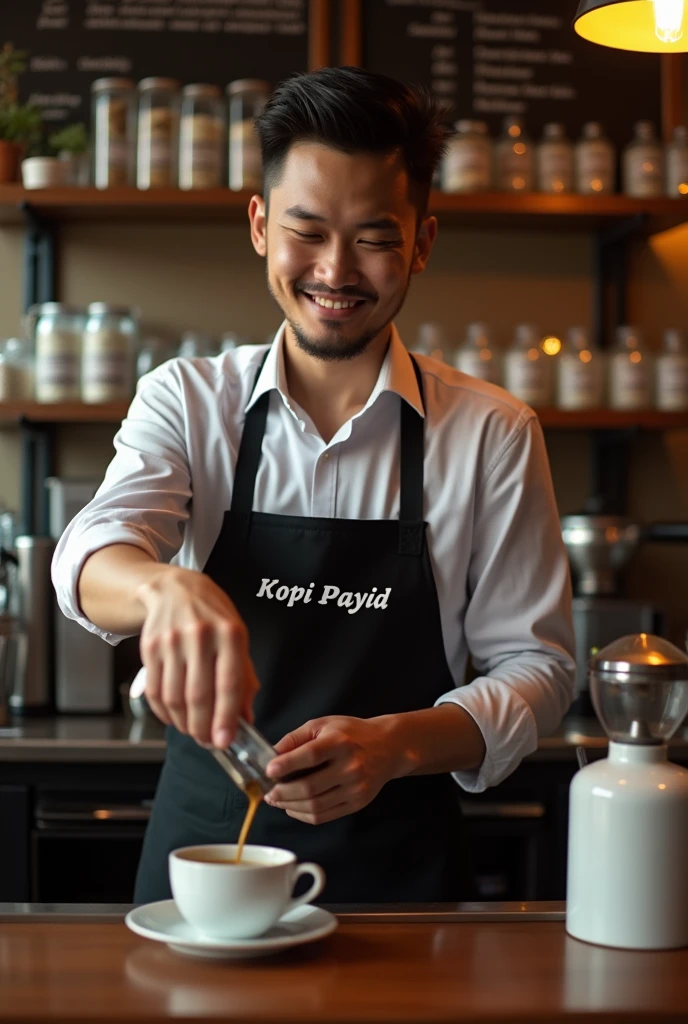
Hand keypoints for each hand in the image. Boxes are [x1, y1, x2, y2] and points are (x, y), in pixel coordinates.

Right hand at [136, 567, 259, 747]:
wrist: (174, 588)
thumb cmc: (212, 615)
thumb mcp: (237, 637)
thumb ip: (244, 678)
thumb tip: (245, 718)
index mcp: (230, 633)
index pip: (229, 683)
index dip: (226, 717)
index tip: (225, 741)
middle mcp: (200, 636)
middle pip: (199, 696)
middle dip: (203, 728)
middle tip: (208, 742)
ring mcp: (172, 641)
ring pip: (174, 698)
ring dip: (184, 724)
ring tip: (193, 731)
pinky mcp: (150, 648)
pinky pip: (155, 691)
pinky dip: (164, 713)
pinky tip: (174, 717)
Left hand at [264, 716, 402, 824]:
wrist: (388, 747)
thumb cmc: (351, 733)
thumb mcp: (323, 725)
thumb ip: (296, 738)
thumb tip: (272, 754)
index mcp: (340, 742)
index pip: (311, 755)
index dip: (287, 764)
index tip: (268, 770)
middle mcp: (350, 766)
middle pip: (310, 787)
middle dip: (282, 792)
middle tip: (268, 792)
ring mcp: (355, 788)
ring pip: (315, 805)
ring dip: (290, 806)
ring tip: (277, 800)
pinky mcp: (357, 803)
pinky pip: (324, 815)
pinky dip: (303, 815)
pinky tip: (293, 807)